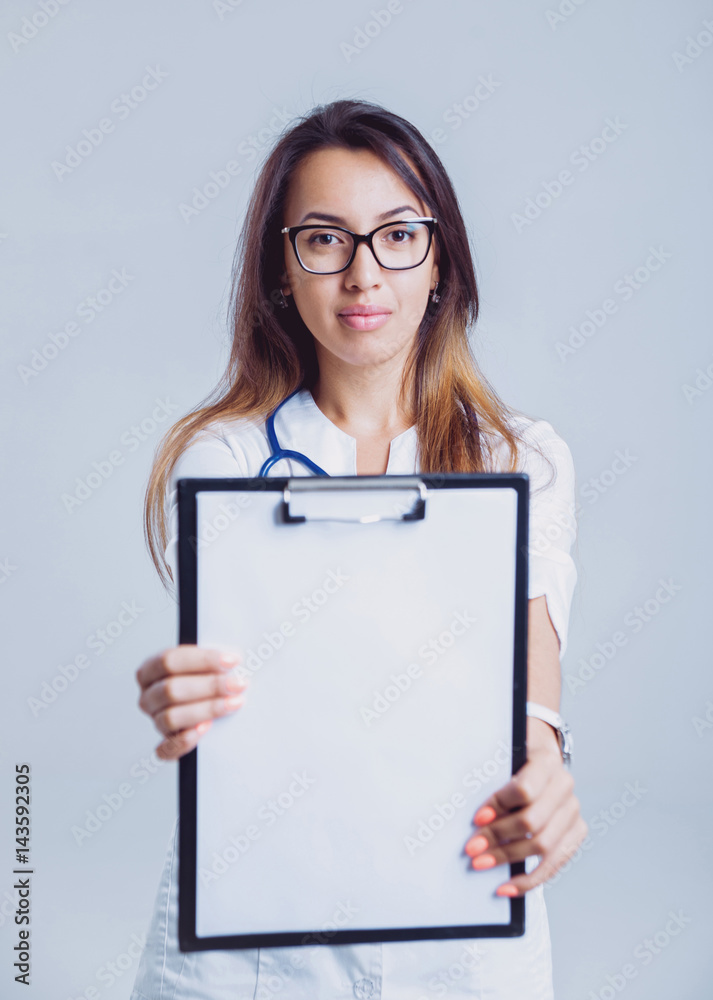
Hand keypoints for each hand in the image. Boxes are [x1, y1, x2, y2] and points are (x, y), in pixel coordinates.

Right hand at [135, 645, 248, 759]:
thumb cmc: (204, 676)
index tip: (232, 660)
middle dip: (209, 686)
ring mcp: (155, 720)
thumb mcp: (205, 661)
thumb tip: (234, 657)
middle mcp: (149, 696)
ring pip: (171, 718)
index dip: (203, 660)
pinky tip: (206, 728)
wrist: (205, 698)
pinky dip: (185, 740)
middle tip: (238, 684)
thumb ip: (213, 658)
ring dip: (207, 710)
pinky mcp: (165, 743)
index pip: (169, 661)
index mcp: (150, 669)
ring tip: (233, 703)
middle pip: (171, 690)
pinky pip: (167, 748)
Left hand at [462, 719, 587, 896]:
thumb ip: (490, 775)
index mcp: (547, 761)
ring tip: (481, 864)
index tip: (476, 819)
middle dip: (498, 837)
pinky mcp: (576, 833)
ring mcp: (572, 811)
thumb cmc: (513, 762)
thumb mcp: (503, 758)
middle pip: (532, 821)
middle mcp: (564, 786)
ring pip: (543, 845)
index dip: (499, 806)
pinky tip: (507, 887)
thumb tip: (472, 816)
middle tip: (471, 848)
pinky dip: (530, 879)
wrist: (540, 760)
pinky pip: (555, 864)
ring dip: (508, 858)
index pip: (524, 790)